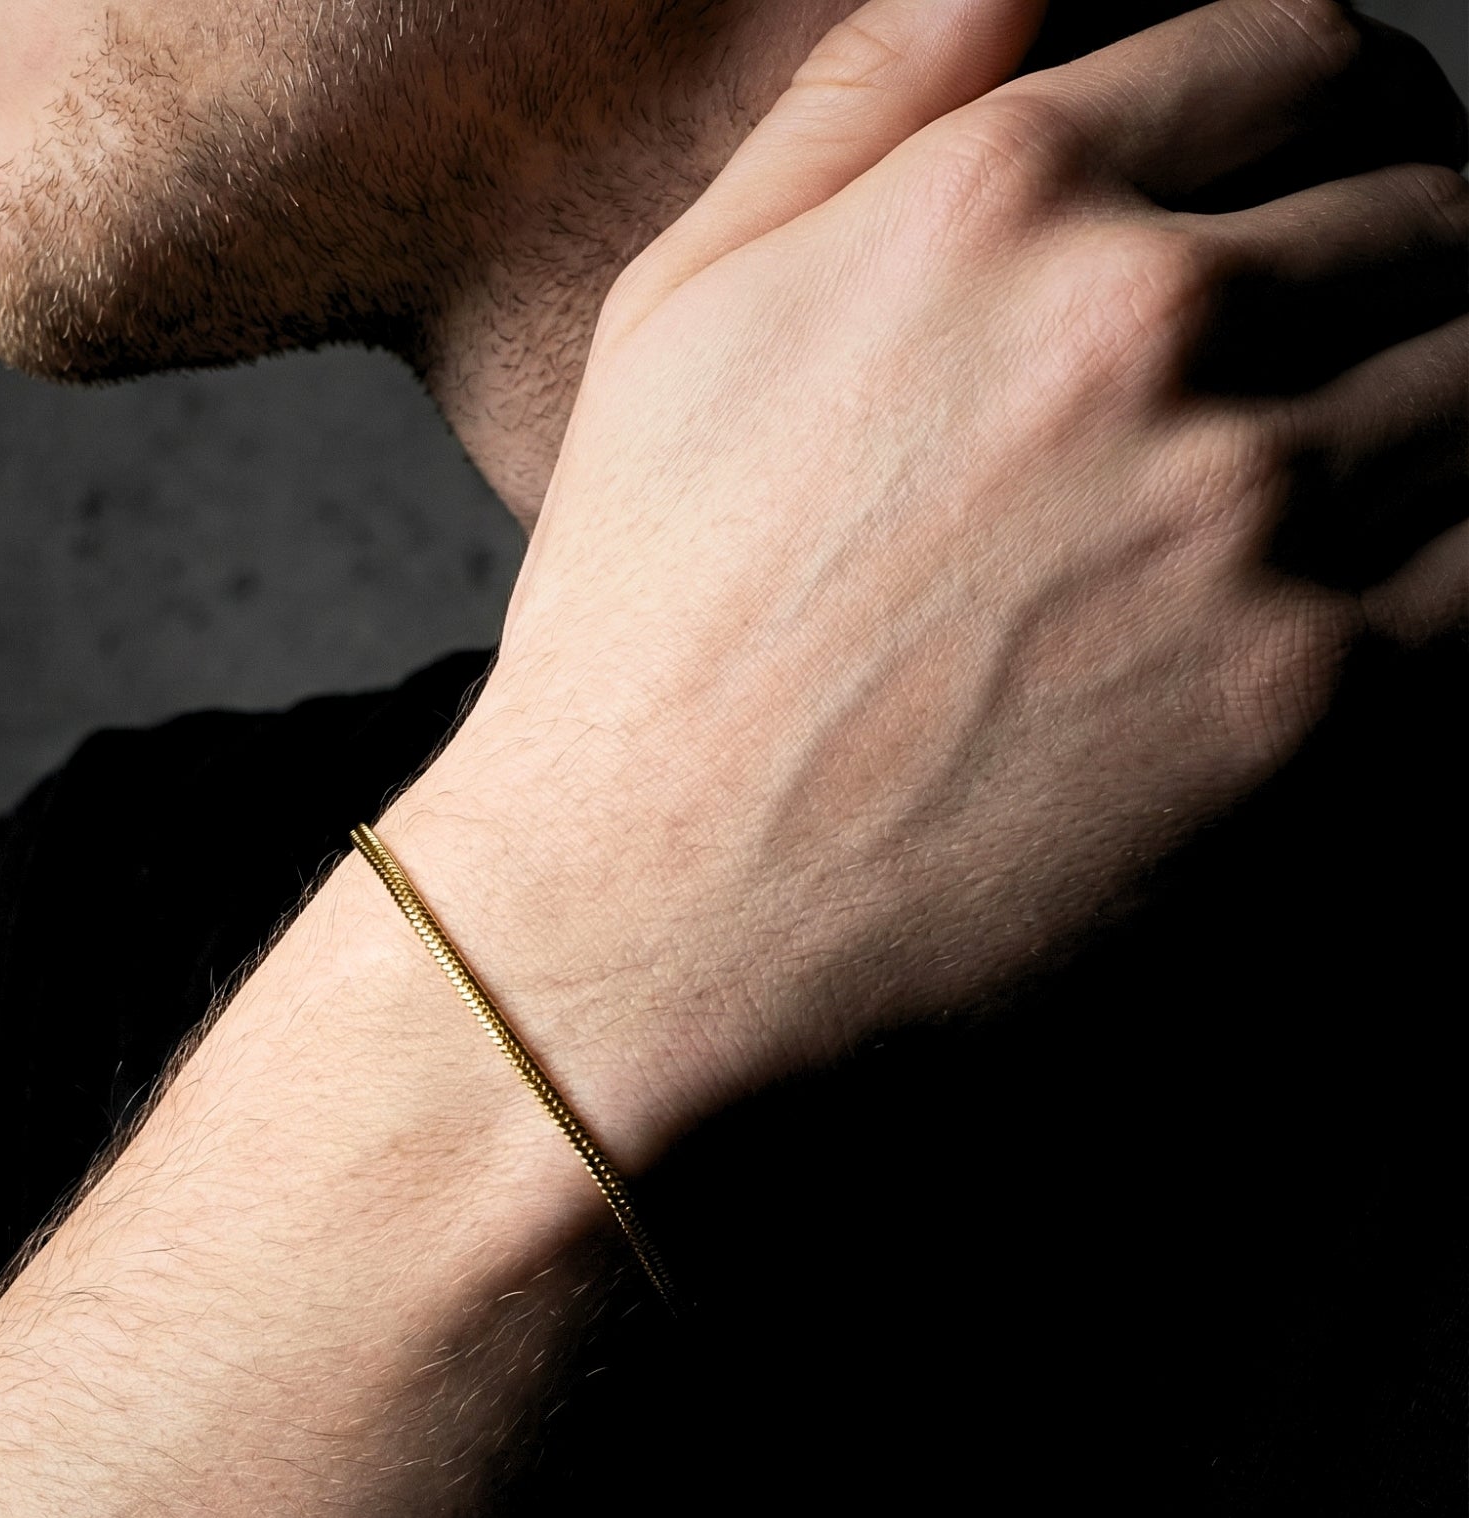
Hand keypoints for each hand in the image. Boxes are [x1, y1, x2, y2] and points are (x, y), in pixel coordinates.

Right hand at [384, 0, 1466, 1165]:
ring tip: (1371, 479)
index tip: (1345, 187)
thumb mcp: (677, 320)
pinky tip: (1375, 601)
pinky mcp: (1312, 707)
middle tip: (1373, 341)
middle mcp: (1139, 326)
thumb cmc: (641, 641)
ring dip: (1452, 413)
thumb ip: (855, 100)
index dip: (1349, 113)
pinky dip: (1462, 568)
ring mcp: (1242, 515)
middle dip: (1419, 260)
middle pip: (1431, 208)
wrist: (645, 920)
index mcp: (997, 201)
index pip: (1304, 55)